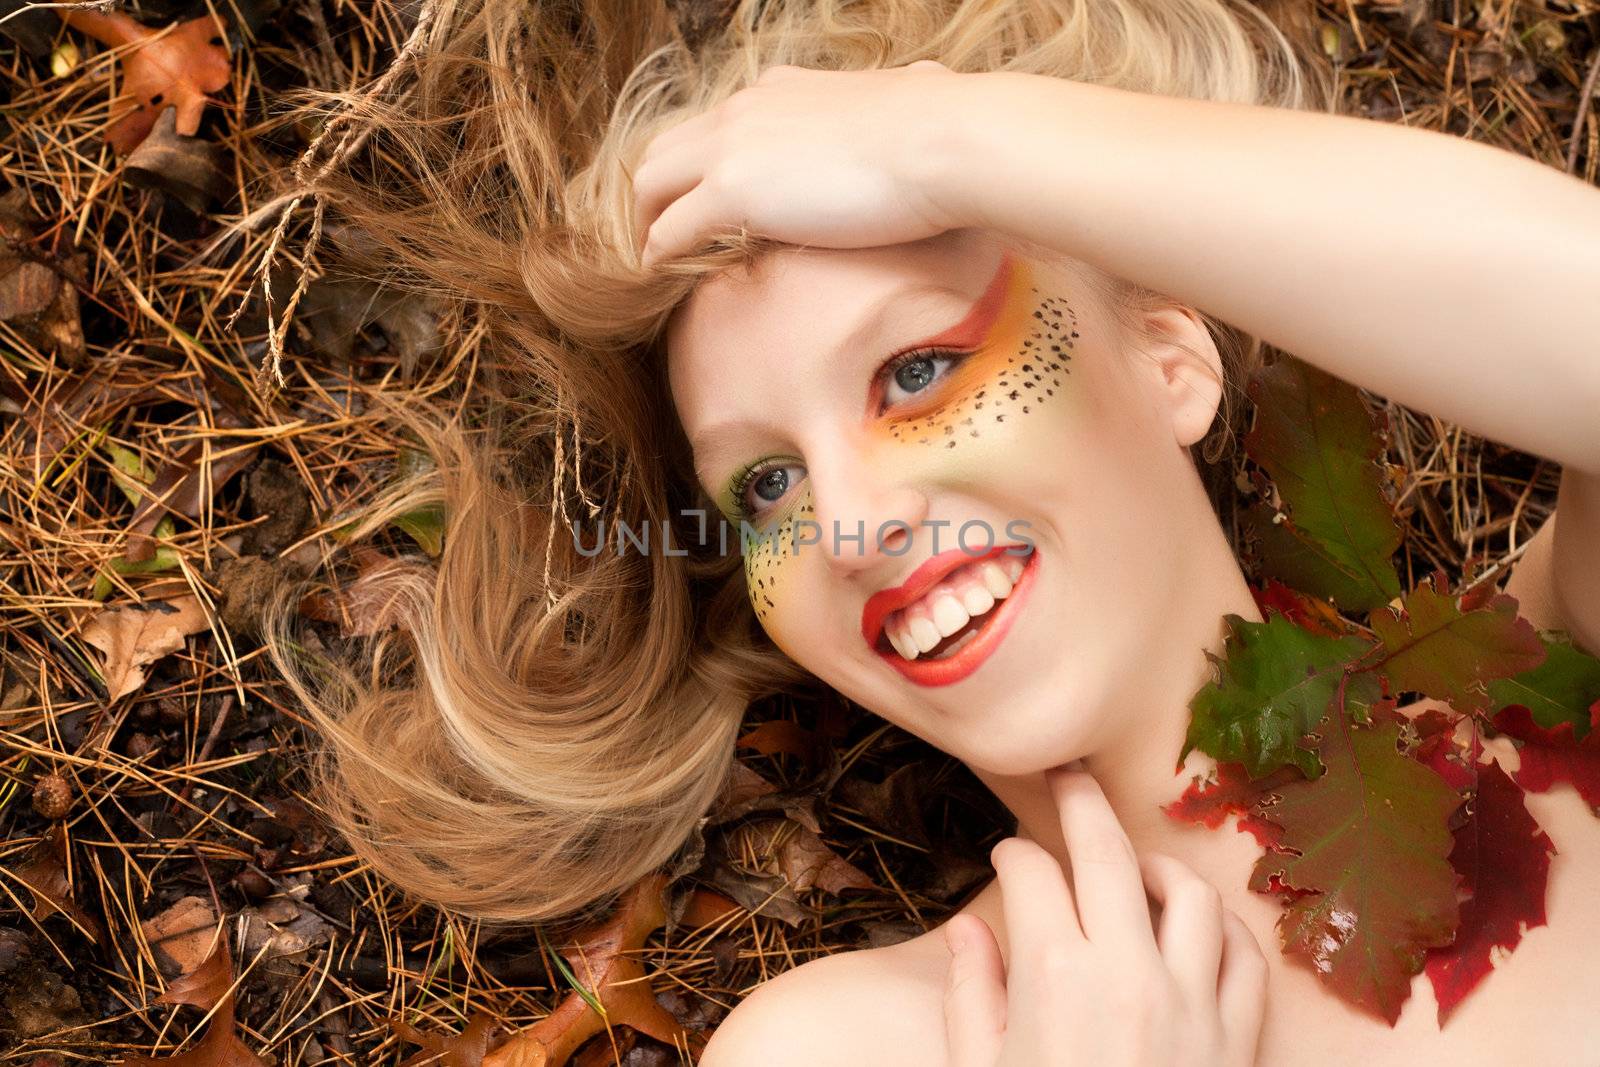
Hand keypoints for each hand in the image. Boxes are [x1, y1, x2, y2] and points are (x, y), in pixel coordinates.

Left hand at [632, 61, 970, 266]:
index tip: (703, 201)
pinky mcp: (732, 192)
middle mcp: (745, 109)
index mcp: (780, 89)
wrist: (944, 142)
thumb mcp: (906, 103)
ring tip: (653, 258)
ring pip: (650, 184)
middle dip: (654, 194)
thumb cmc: (941, 131)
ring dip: (646, 223)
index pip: (716, 125)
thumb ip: (894, 107)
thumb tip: (935, 82)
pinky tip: (662, 273)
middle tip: (659, 233)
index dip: (700, 167)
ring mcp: (732, 148)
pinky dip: (657, 252)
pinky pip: (670, 229)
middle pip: (665, 149)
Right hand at [942, 768, 1266, 1066]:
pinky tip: (1198, 927)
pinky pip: (1244, 960)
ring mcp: (1191, 1007)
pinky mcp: (1235, 1042)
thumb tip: (965, 931)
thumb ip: (970, 995)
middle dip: (1082, 801)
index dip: (1014, 855)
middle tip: (1068, 776)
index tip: (1009, 857)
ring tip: (1135, 864)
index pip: (1032, 875)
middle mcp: (1127, 977)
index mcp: (1053, 979)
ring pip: (1190, 895)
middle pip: (1107, 854)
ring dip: (1158, 865)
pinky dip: (1224, 931)